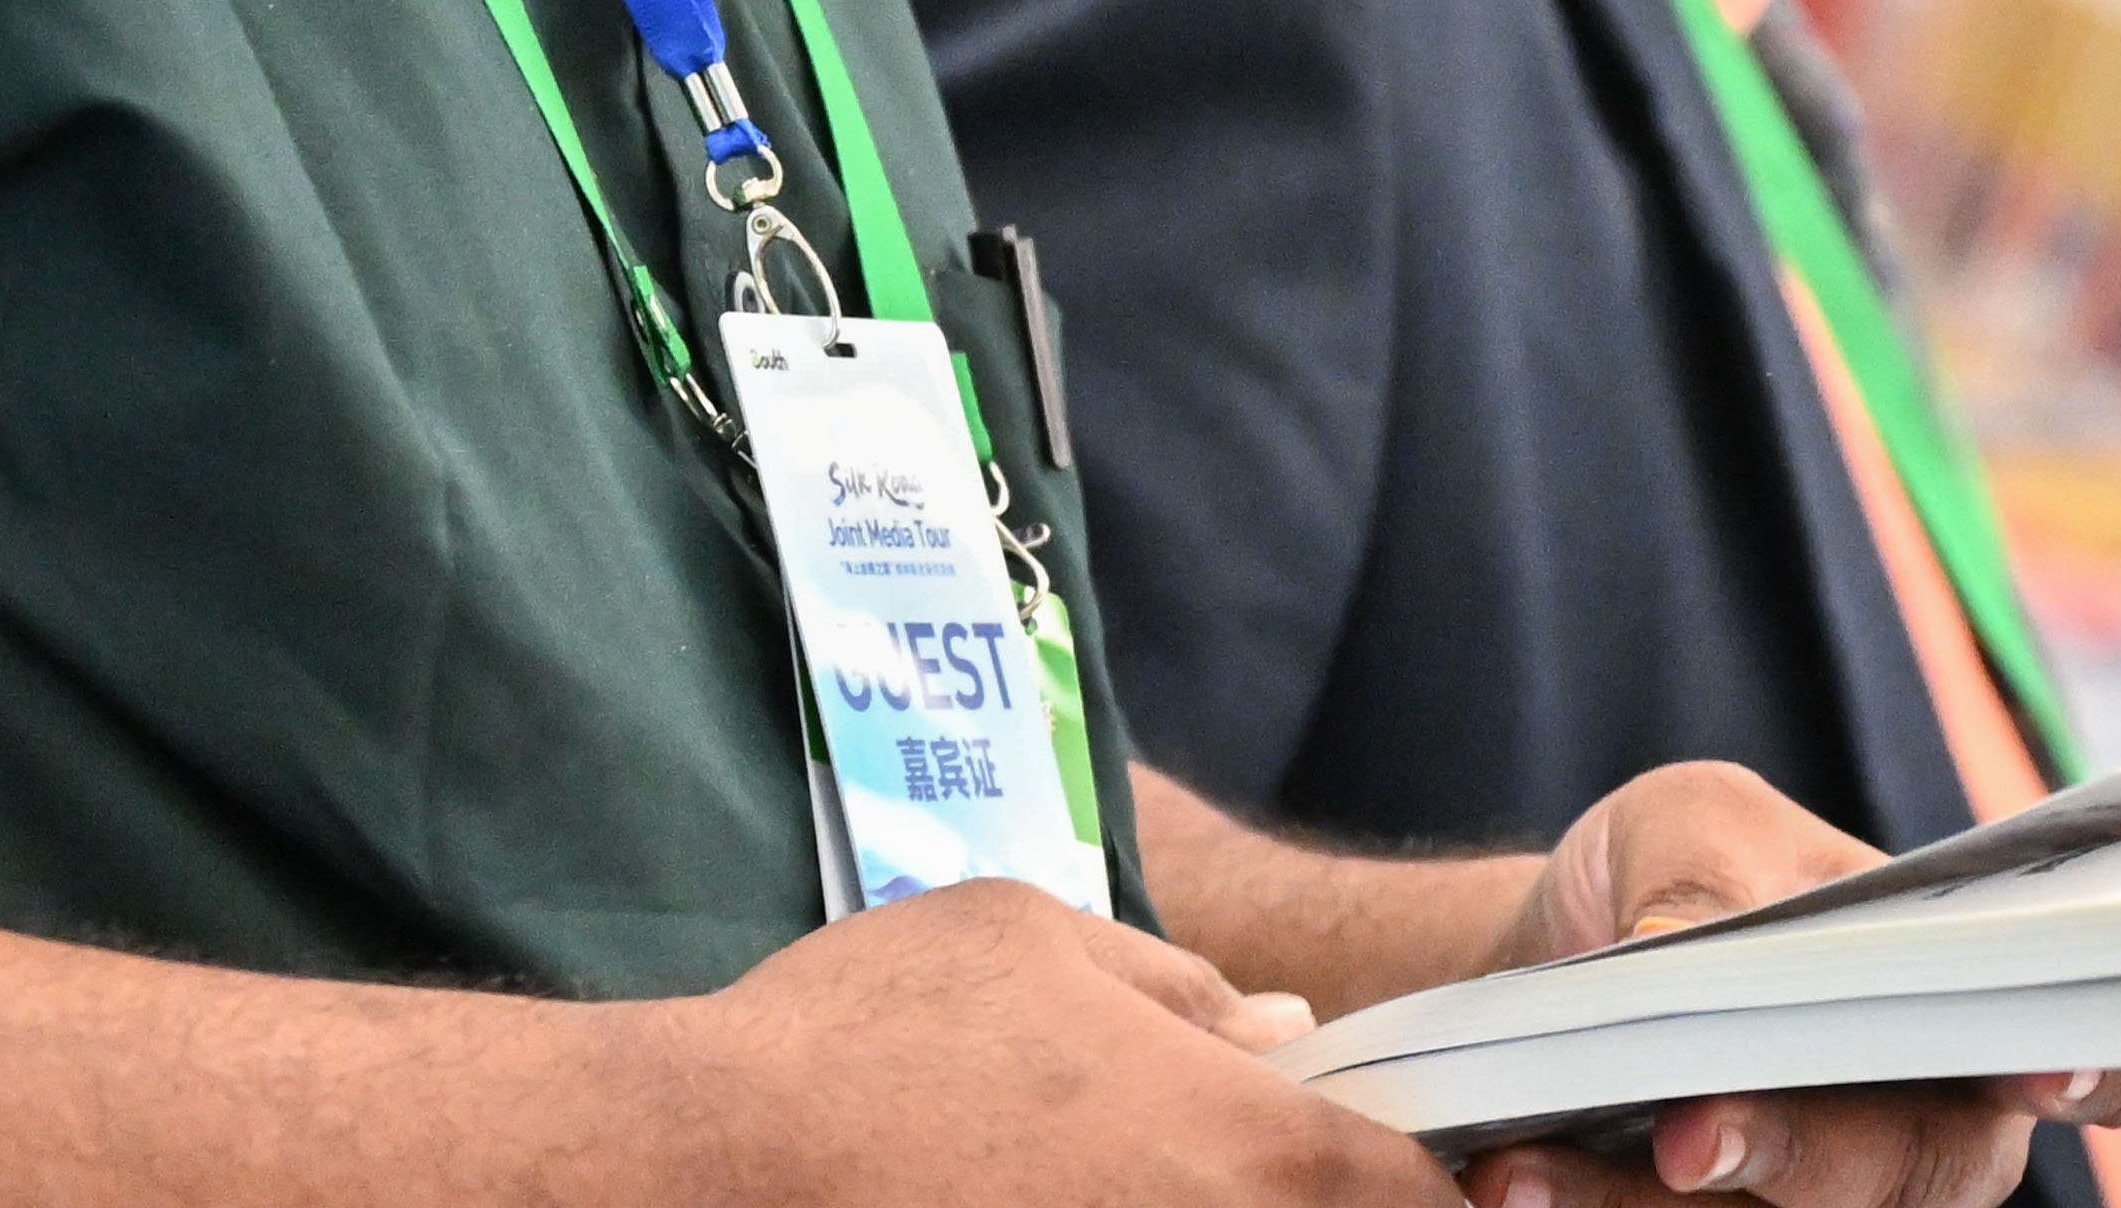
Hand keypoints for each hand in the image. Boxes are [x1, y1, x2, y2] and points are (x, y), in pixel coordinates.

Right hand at [674, 876, 1442, 1203]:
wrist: (701, 1170)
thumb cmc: (870, 1039)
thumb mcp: (1035, 939)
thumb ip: (1183, 990)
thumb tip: (1282, 1030)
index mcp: (1259, 1153)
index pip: (1419, 1204)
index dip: (1419, 1192)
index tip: (1376, 1174)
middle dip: (1310, 1207)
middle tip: (1210, 1169)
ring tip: (1119, 1189)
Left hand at [1460, 762, 2120, 1207]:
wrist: (1543, 970)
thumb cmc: (1668, 879)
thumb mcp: (1685, 822)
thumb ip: (1713, 868)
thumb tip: (1690, 948)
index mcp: (1973, 999)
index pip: (2098, 1049)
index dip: (2104, 1067)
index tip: (2043, 1065)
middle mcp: (1928, 1125)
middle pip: (1933, 1177)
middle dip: (1813, 1156)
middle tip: (1689, 1134)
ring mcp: (1832, 1202)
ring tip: (1528, 1167)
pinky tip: (1507, 1177)